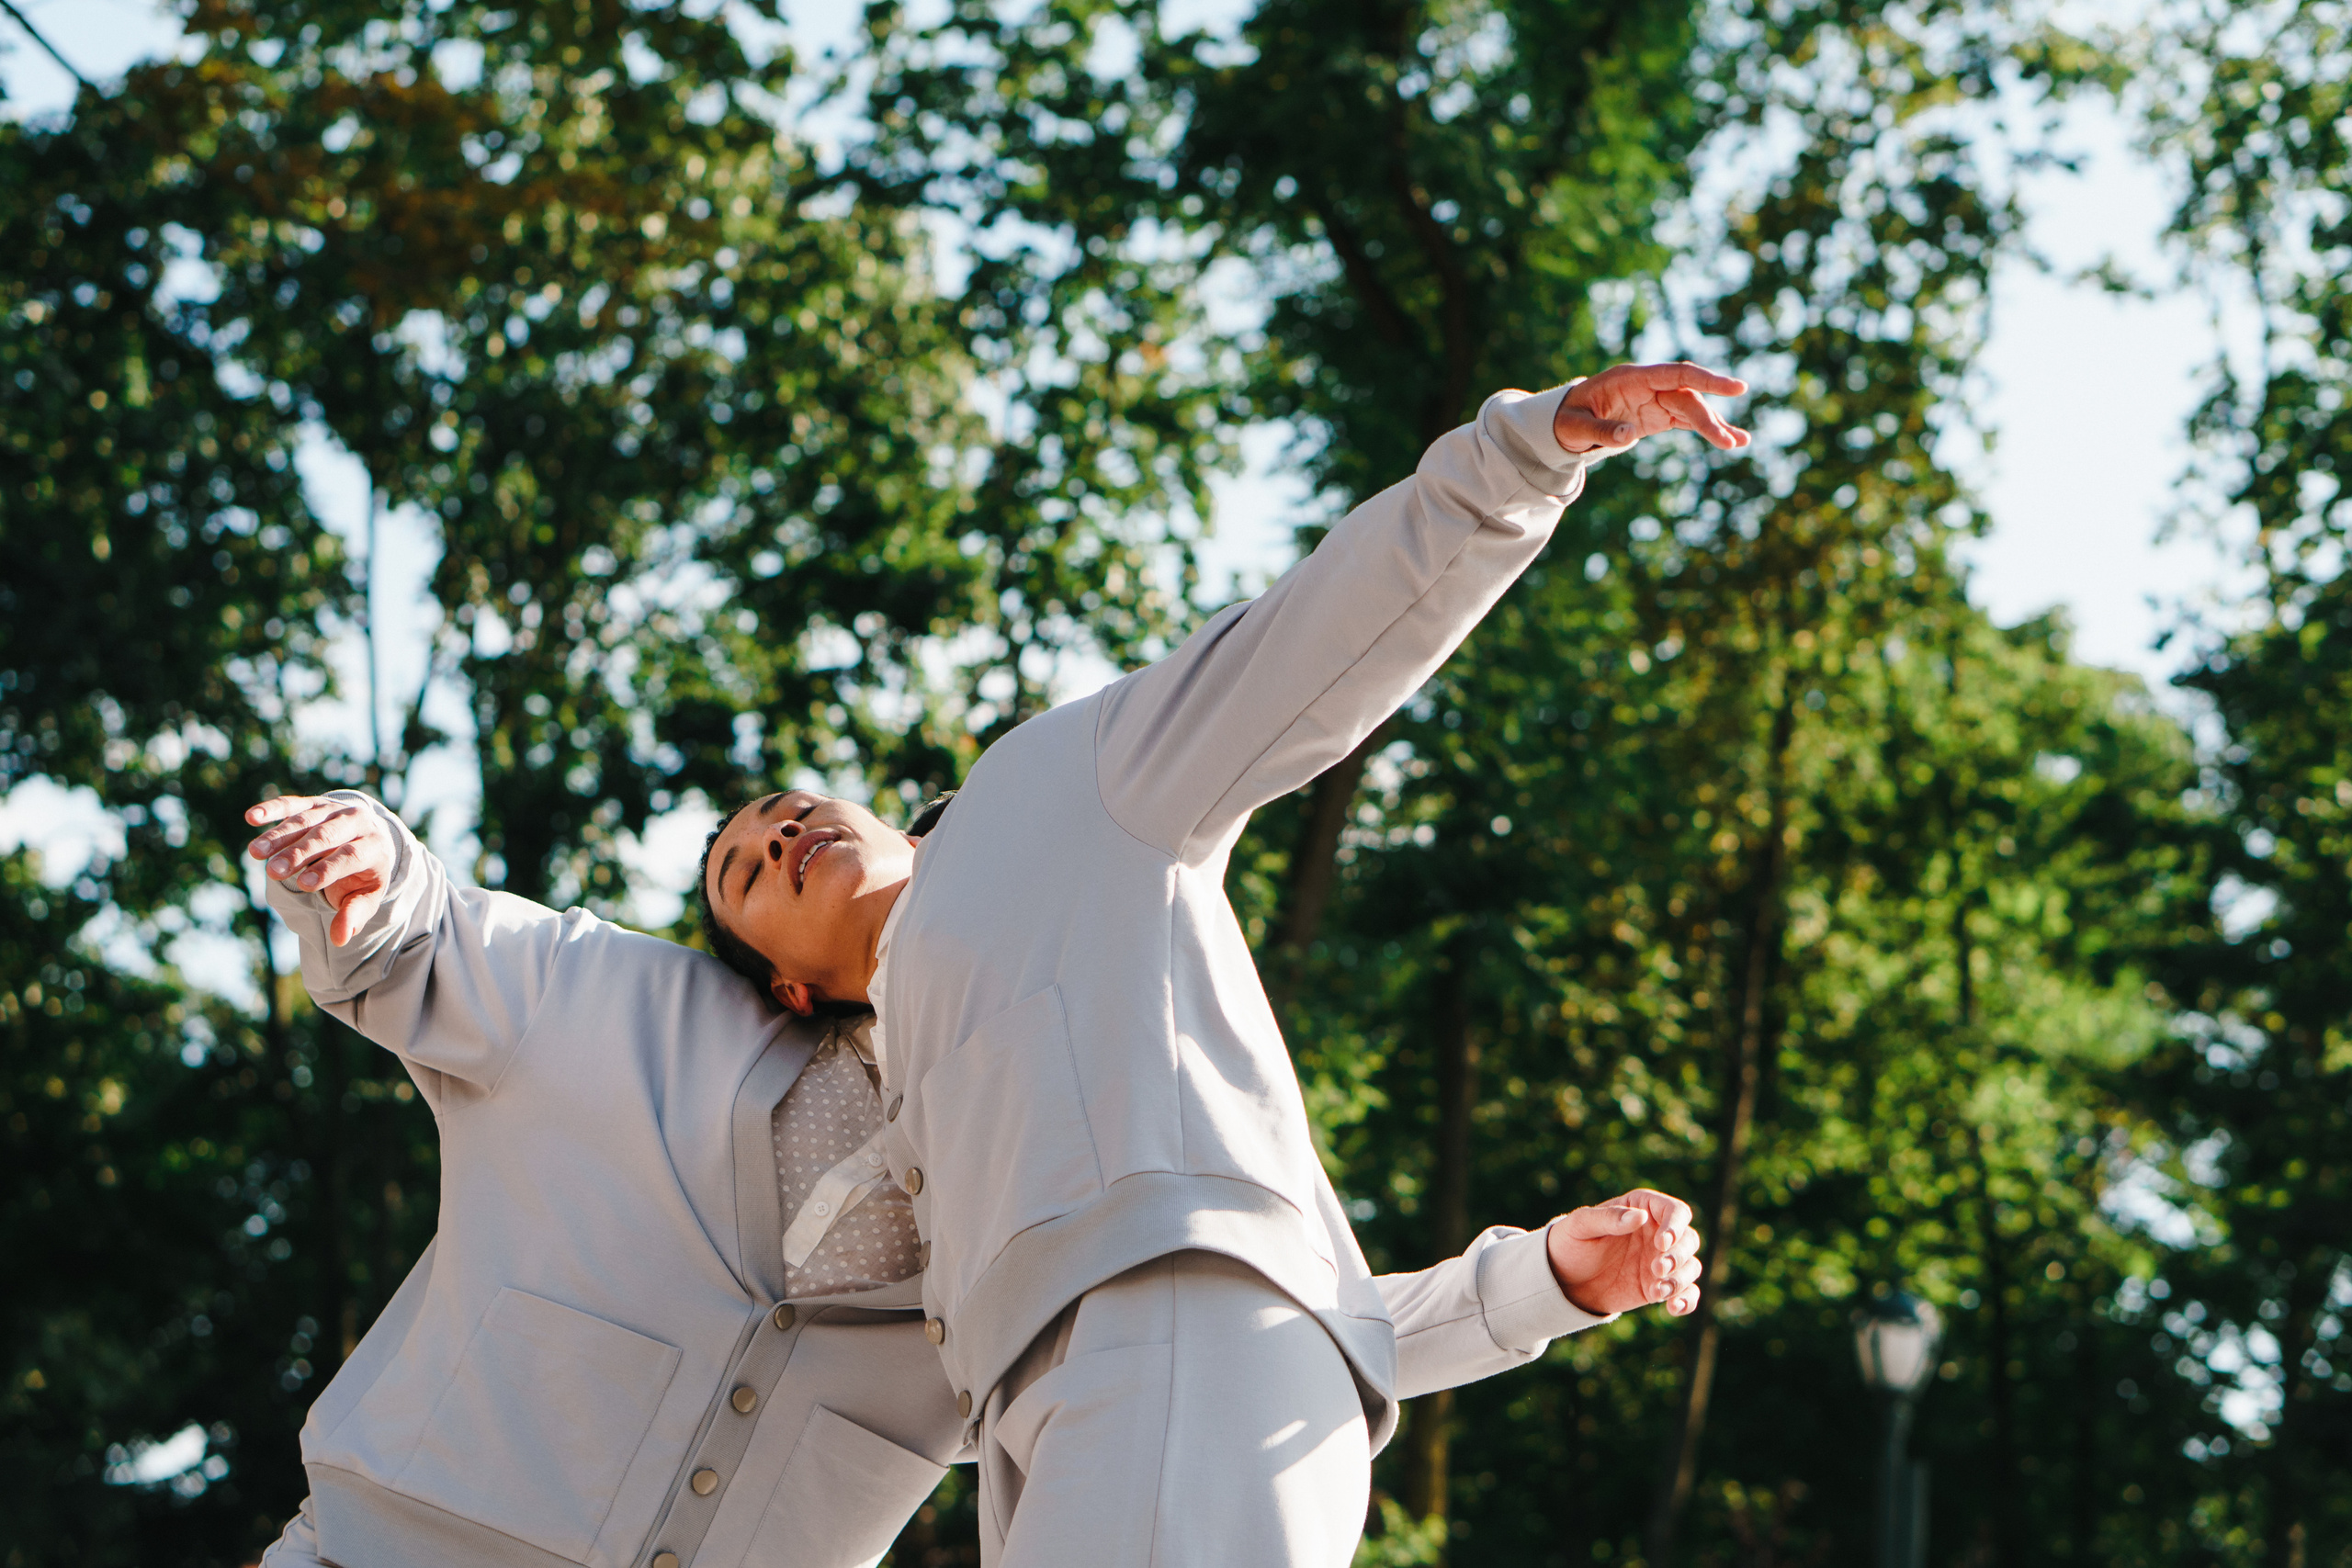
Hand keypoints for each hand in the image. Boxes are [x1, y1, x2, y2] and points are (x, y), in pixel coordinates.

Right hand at [245, 795, 394, 946]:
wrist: (370, 838)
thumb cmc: (364, 874)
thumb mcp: (366, 896)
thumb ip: (354, 915)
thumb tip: (341, 939)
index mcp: (374, 846)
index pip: (350, 856)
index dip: (328, 870)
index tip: (304, 885)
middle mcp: (357, 822)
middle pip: (326, 836)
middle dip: (298, 853)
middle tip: (273, 872)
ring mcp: (334, 810)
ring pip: (305, 820)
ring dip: (279, 836)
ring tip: (255, 852)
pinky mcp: (315, 803)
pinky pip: (293, 804)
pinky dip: (272, 809)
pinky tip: (252, 817)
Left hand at [1545, 1188, 1703, 1317]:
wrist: (1564, 1279)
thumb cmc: (1571, 1243)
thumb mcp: (1581, 1226)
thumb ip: (1608, 1218)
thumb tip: (1639, 1216)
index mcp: (1642, 1209)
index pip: (1675, 1211)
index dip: (1675, 1226)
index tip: (1661, 1243)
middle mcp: (1657, 1233)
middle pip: (1689, 1240)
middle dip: (1678, 1256)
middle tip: (1657, 1269)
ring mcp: (1661, 1261)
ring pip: (1690, 1266)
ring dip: (1680, 1280)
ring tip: (1657, 1292)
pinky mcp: (1660, 1286)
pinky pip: (1686, 1292)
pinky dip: (1687, 1300)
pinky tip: (1673, 1308)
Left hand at [1553, 362, 1749, 453]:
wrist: (1564, 422)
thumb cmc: (1567, 419)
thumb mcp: (1574, 427)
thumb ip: (1600, 430)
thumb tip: (1627, 436)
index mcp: (1631, 379)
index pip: (1676, 374)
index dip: (1706, 380)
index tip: (1734, 388)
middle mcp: (1649, 385)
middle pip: (1687, 397)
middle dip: (1709, 418)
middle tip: (1729, 442)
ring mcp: (1655, 399)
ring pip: (1693, 408)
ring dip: (1716, 425)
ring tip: (1740, 443)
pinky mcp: (1659, 415)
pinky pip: (1688, 421)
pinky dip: (1708, 430)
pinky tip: (1731, 441)